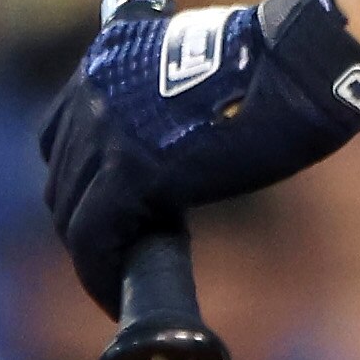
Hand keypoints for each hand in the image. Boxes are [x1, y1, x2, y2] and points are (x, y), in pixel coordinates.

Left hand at [38, 0, 359, 310]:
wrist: (298, 63)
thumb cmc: (276, 66)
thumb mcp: (199, 66)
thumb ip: (167, 99)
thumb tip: (172, 148)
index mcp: (106, 60)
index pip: (61, 132)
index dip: (82, 177)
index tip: (110, 206)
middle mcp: (91, 90)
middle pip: (63, 176)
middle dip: (87, 218)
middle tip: (123, 250)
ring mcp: (104, 130)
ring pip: (72, 211)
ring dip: (95, 251)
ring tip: (124, 279)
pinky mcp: (128, 171)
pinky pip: (93, 238)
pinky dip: (100, 274)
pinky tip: (119, 298)